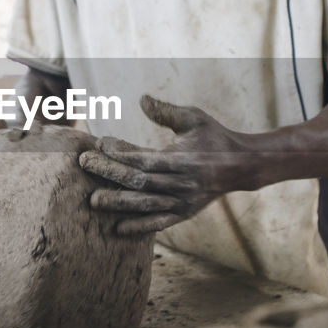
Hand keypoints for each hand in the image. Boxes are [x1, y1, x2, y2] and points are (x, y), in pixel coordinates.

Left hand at [78, 95, 259, 235]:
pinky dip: (138, 227)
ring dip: (118, 203)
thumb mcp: (194, 118)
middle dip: (110, 173)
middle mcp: (182, 183)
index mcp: (184, 159)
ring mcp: (183, 201)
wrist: (241, 165)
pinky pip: (158, 223)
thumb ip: (167, 111)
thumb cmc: (213, 136)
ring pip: (145, 204)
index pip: (145, 157)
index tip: (100, 143)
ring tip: (93, 200)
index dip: (120, 152)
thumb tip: (142, 99)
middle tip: (85, 164)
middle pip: (140, 181)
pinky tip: (117, 228)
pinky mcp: (184, 214)